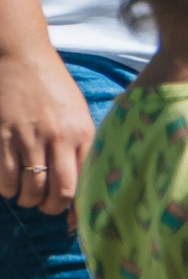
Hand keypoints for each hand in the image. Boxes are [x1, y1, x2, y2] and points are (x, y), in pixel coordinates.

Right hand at [0, 42, 92, 212]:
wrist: (23, 59)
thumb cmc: (54, 88)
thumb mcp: (79, 113)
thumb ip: (81, 144)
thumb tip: (82, 181)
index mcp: (83, 133)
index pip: (87, 181)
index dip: (79, 207)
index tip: (72, 219)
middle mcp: (60, 138)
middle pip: (60, 192)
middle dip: (52, 208)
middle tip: (46, 206)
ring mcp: (30, 138)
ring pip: (30, 189)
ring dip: (27, 199)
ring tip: (27, 194)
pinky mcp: (3, 136)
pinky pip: (4, 177)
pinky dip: (6, 189)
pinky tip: (9, 184)